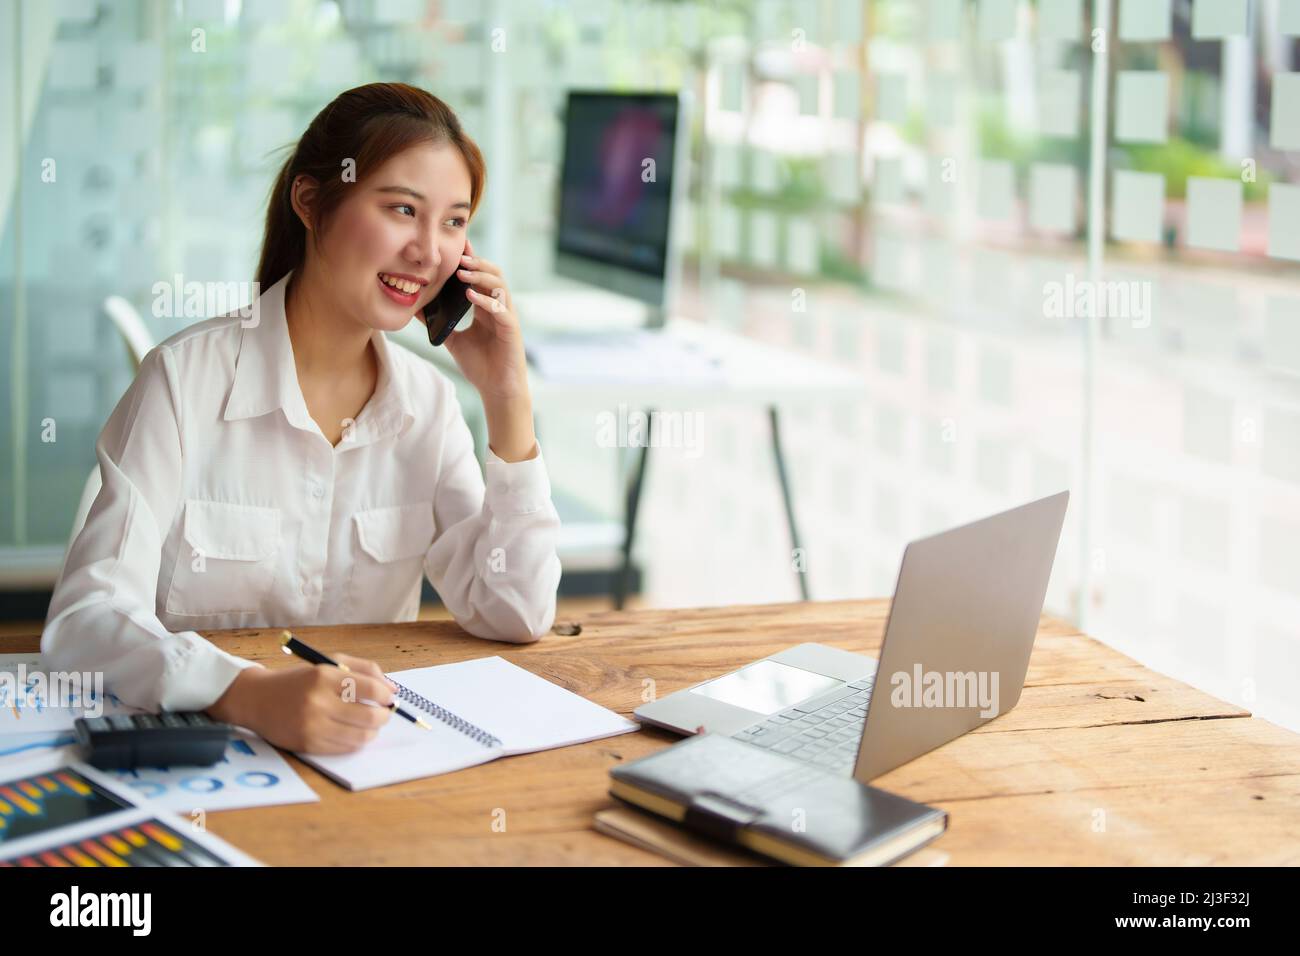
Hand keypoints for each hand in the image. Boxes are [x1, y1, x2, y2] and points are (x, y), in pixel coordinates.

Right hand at [207, 653, 396, 753]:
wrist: (256, 699)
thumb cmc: (298, 680)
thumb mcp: (328, 663)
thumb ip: (363, 670)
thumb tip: (392, 689)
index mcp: (324, 676)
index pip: (370, 688)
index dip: (386, 695)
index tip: (389, 696)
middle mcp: (318, 702)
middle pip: (370, 716)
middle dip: (384, 715)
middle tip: (384, 712)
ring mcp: (312, 726)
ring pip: (361, 736)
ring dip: (373, 731)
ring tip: (370, 723)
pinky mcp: (307, 745)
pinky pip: (344, 748)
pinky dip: (355, 741)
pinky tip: (353, 732)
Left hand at [443, 238, 529, 406]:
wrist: (496, 389)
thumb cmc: (479, 366)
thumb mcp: (452, 339)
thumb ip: (437, 323)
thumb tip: (415, 309)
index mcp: (486, 308)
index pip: (481, 276)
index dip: (472, 259)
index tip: (458, 244)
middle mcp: (499, 308)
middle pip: (494, 274)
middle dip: (477, 262)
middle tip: (459, 255)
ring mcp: (507, 317)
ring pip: (500, 286)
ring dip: (482, 276)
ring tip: (463, 271)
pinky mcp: (511, 330)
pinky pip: (501, 309)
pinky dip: (485, 300)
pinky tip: (470, 296)